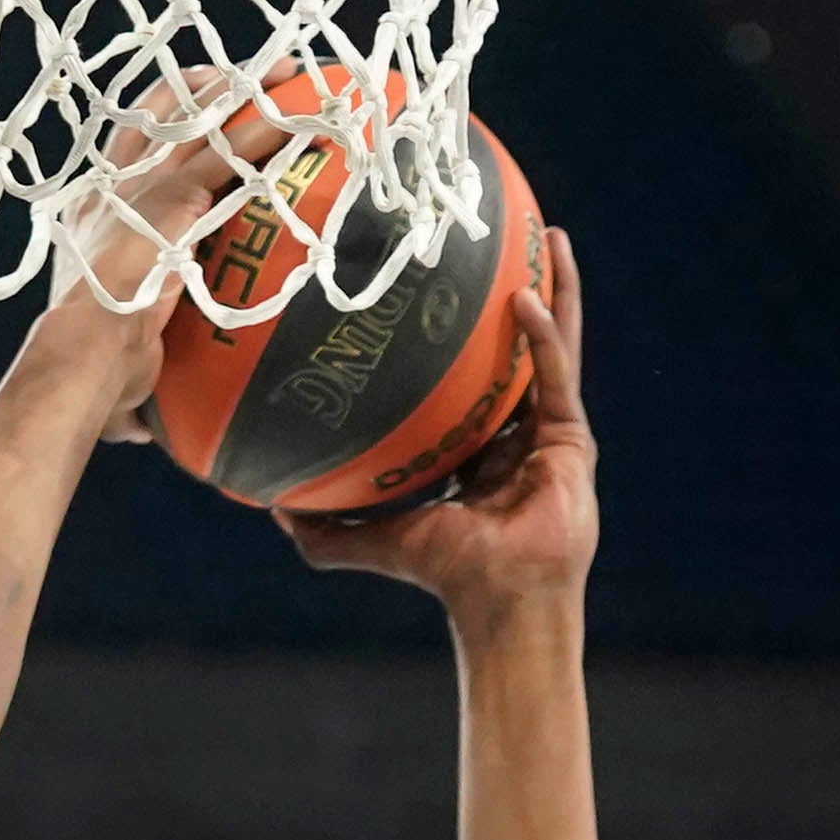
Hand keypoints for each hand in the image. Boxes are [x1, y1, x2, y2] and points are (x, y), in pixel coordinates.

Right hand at [57, 74, 260, 437]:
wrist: (80, 357)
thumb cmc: (90, 371)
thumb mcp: (112, 355)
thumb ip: (131, 369)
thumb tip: (138, 426)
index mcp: (92, 210)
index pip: (130, 143)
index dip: (169, 118)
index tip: (203, 109)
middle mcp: (114, 184)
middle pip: (162, 107)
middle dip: (209, 84)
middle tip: (256, 78)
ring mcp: (144, 184)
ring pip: (201, 115)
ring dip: (252, 93)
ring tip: (294, 80)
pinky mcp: (175, 197)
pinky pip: (233, 151)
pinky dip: (274, 130)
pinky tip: (312, 119)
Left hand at [279, 227, 596, 618]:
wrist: (498, 601)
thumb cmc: (443, 576)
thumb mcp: (371, 543)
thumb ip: (324, 529)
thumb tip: (268, 505)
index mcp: (474, 451)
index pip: (465, 381)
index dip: (454, 339)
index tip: (433, 291)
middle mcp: (513, 434)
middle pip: (512, 347)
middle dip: (512, 292)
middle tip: (497, 238)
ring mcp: (547, 433)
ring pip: (552, 345)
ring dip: (552, 291)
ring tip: (546, 238)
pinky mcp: (571, 438)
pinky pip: (554, 373)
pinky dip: (540, 336)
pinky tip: (525, 295)